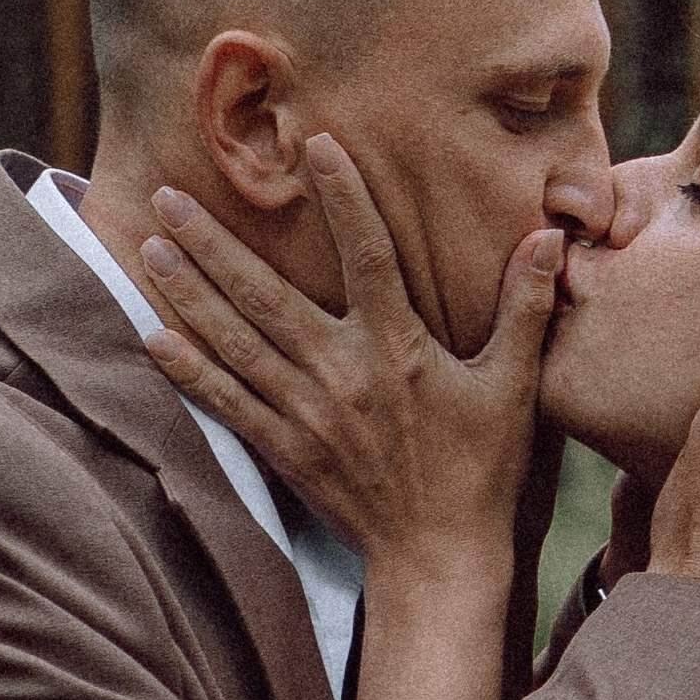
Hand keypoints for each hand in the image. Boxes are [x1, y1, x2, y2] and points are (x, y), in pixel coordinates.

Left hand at [140, 137, 562, 584]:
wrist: (439, 554)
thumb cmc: (481, 466)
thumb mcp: (514, 386)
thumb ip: (526, 308)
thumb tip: (550, 239)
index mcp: (399, 348)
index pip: (368, 255)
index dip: (344, 197)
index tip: (315, 144)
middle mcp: (343, 373)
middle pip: (266, 295)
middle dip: (214, 243)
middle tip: (168, 194)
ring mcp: (306, 412)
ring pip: (234, 341)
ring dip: (187, 292)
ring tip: (149, 246)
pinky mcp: (283, 448)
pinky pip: (224, 401)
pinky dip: (186, 368)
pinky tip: (150, 333)